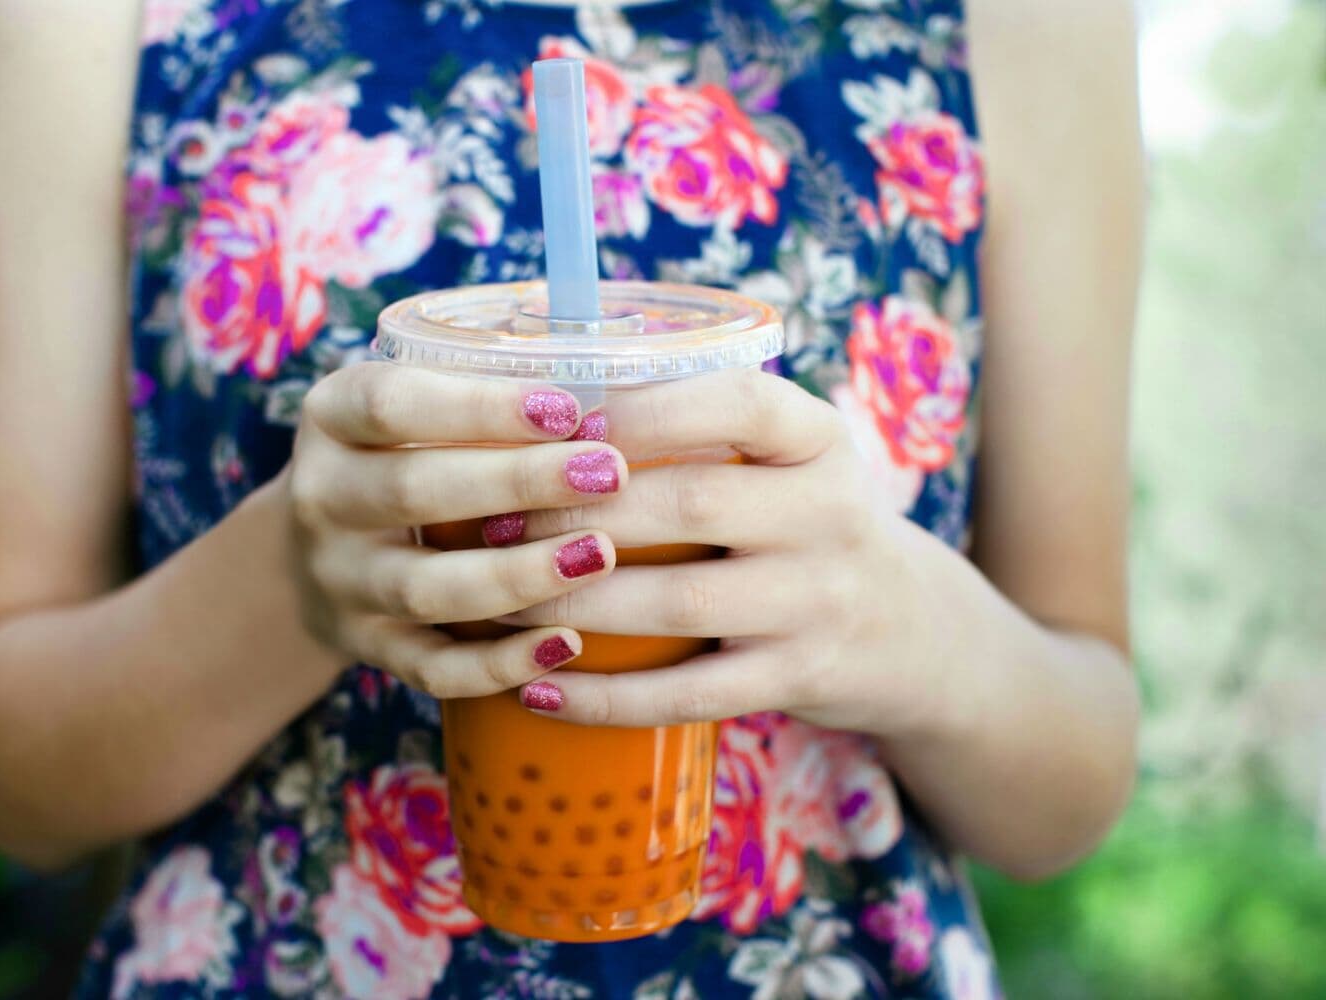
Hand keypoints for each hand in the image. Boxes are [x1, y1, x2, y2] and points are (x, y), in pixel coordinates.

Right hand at [287, 362, 627, 697]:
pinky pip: (432, 668)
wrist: (315, 544)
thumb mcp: (414, 403)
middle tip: (607, 473)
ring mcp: (340, 580)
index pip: (392, 404)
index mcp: (330, 416)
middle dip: (517, 483)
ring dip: (517, 576)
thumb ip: (485, 387)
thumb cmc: (401, 450)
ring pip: (425, 588)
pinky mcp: (367, 646)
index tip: (566, 408)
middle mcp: (323, 498)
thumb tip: (610, 390)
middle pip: (413, 492)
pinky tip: (565, 645)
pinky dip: (499, 664)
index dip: (478, 406)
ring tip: (598, 555)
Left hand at [497, 369, 949, 736]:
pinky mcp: (798, 678)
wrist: (910, 630)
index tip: (561, 422)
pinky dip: (607, 696)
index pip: (741, 402)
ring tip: (495, 598)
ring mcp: (819, 603)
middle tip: (493, 519)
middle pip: (692, 504)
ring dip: (574, 602)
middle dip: (580, 511)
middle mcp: (830, 514)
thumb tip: (541, 407)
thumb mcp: (787, 459)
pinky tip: (539, 688)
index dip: (646, 411)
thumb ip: (700, 431)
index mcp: (818, 439)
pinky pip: (689, 693)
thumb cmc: (802, 524)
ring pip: (680, 602)